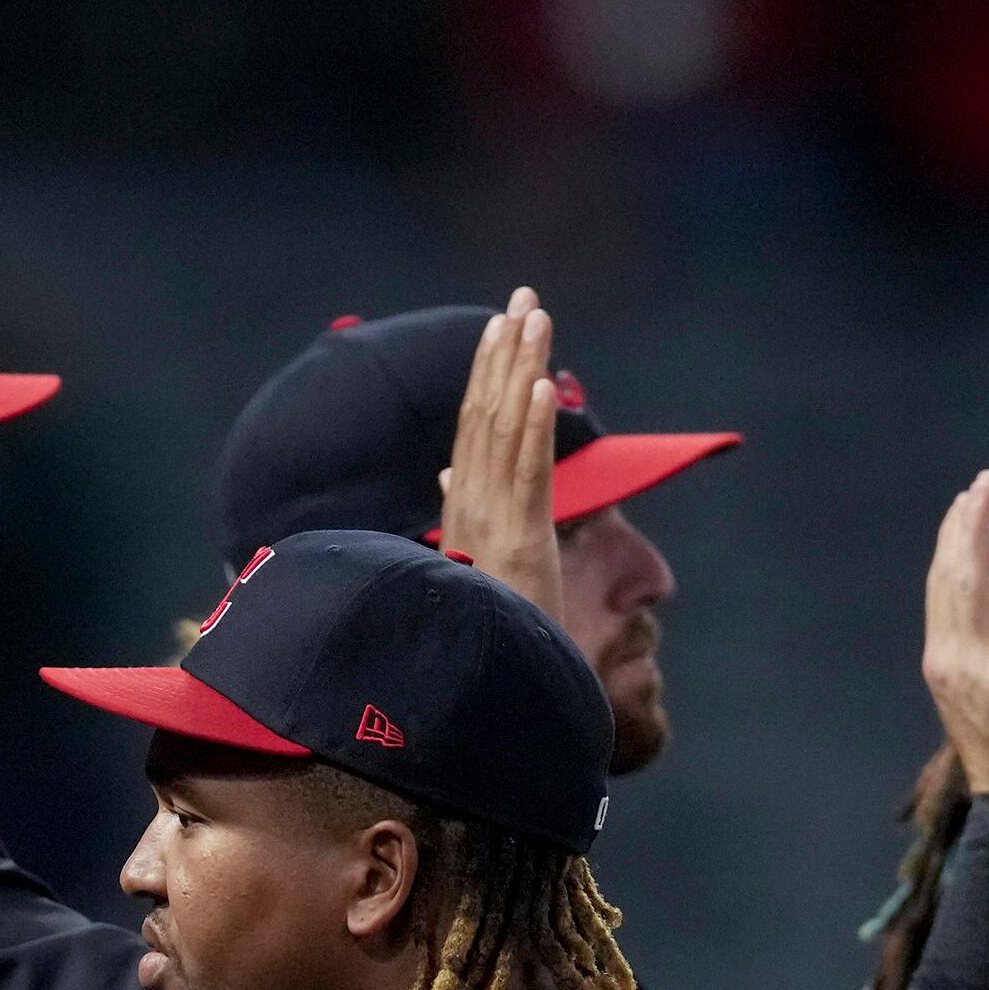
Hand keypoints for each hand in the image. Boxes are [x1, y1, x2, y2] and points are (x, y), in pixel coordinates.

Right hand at [435, 288, 565, 625]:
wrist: (491, 692)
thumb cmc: (490, 632)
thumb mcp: (476, 563)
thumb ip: (460, 512)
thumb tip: (445, 472)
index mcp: (462, 510)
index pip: (473, 428)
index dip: (486, 372)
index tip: (499, 324)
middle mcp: (471, 507)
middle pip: (486, 415)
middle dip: (505, 353)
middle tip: (523, 297)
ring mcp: (494, 521)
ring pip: (507, 432)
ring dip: (522, 370)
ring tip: (535, 319)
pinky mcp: (522, 540)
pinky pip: (528, 473)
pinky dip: (534, 426)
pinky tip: (543, 385)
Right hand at [921, 472, 988, 823]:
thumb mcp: (983, 701)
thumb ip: (981, 659)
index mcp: (940, 663)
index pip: (939, 591)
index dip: (948, 545)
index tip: (961, 508)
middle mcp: (948, 658)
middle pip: (948, 577)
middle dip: (961, 524)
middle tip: (978, 483)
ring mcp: (976, 666)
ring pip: (969, 584)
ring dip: (978, 531)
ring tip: (987, 491)